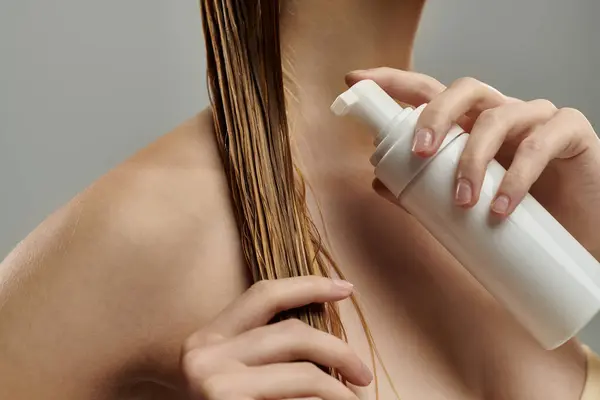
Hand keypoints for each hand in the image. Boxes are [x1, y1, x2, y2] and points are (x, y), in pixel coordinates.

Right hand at [181, 276, 370, 399]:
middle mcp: (206, 357)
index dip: (309, 285)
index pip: (264, 294)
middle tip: (363, 374)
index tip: (346, 288)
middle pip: (293, 334)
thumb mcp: (233, 370)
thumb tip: (328, 335)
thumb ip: (264, 348)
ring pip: (306, 375)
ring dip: (339, 390)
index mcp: (208, 338)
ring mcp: (217, 386)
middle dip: (339, 351)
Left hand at [347, 68, 599, 256]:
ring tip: (463, 202)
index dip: (393, 82)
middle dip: (434, 116)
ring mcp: (536, 119)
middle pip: (463, 89)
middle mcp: (500, 113)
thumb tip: (378, 182)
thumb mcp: (464, 202)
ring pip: (498, 116)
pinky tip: (500, 208)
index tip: (355, 80)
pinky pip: (542, 142)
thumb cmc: (517, 212)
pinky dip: (517, 176)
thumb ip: (423, 191)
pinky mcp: (570, 133)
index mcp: (470, 123)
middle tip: (418, 153)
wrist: (576, 235)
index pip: (429, 92)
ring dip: (472, 159)